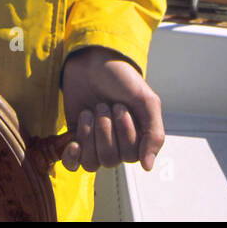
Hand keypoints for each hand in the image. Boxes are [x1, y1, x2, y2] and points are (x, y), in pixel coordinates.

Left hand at [59, 46, 163, 171]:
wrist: (91, 61)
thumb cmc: (122, 78)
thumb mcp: (147, 101)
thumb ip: (154, 134)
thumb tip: (148, 166)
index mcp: (137, 137)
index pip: (131, 156)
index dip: (124, 133)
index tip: (119, 106)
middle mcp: (117, 143)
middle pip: (110, 160)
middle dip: (105, 130)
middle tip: (103, 105)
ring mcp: (95, 142)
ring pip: (92, 163)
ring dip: (89, 136)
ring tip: (89, 112)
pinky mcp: (76, 138)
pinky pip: (73, 165)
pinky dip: (72, 158)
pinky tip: (73, 143)